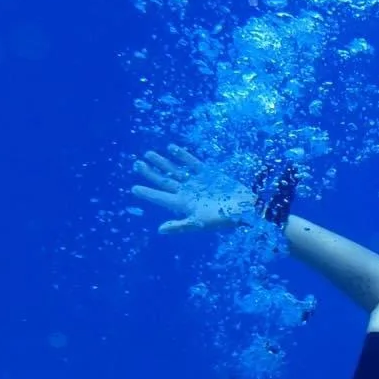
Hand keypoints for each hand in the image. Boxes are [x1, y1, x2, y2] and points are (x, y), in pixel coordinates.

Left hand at [132, 144, 256, 233]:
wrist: (245, 207)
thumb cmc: (223, 219)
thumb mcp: (199, 223)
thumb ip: (180, 226)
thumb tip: (160, 230)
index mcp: (183, 205)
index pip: (161, 198)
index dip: (148, 193)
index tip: (133, 189)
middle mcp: (187, 193)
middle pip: (164, 182)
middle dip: (150, 173)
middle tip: (136, 164)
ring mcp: (197, 182)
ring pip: (175, 171)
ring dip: (162, 163)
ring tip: (148, 154)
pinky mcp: (208, 173)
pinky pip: (192, 163)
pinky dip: (182, 156)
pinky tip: (171, 148)